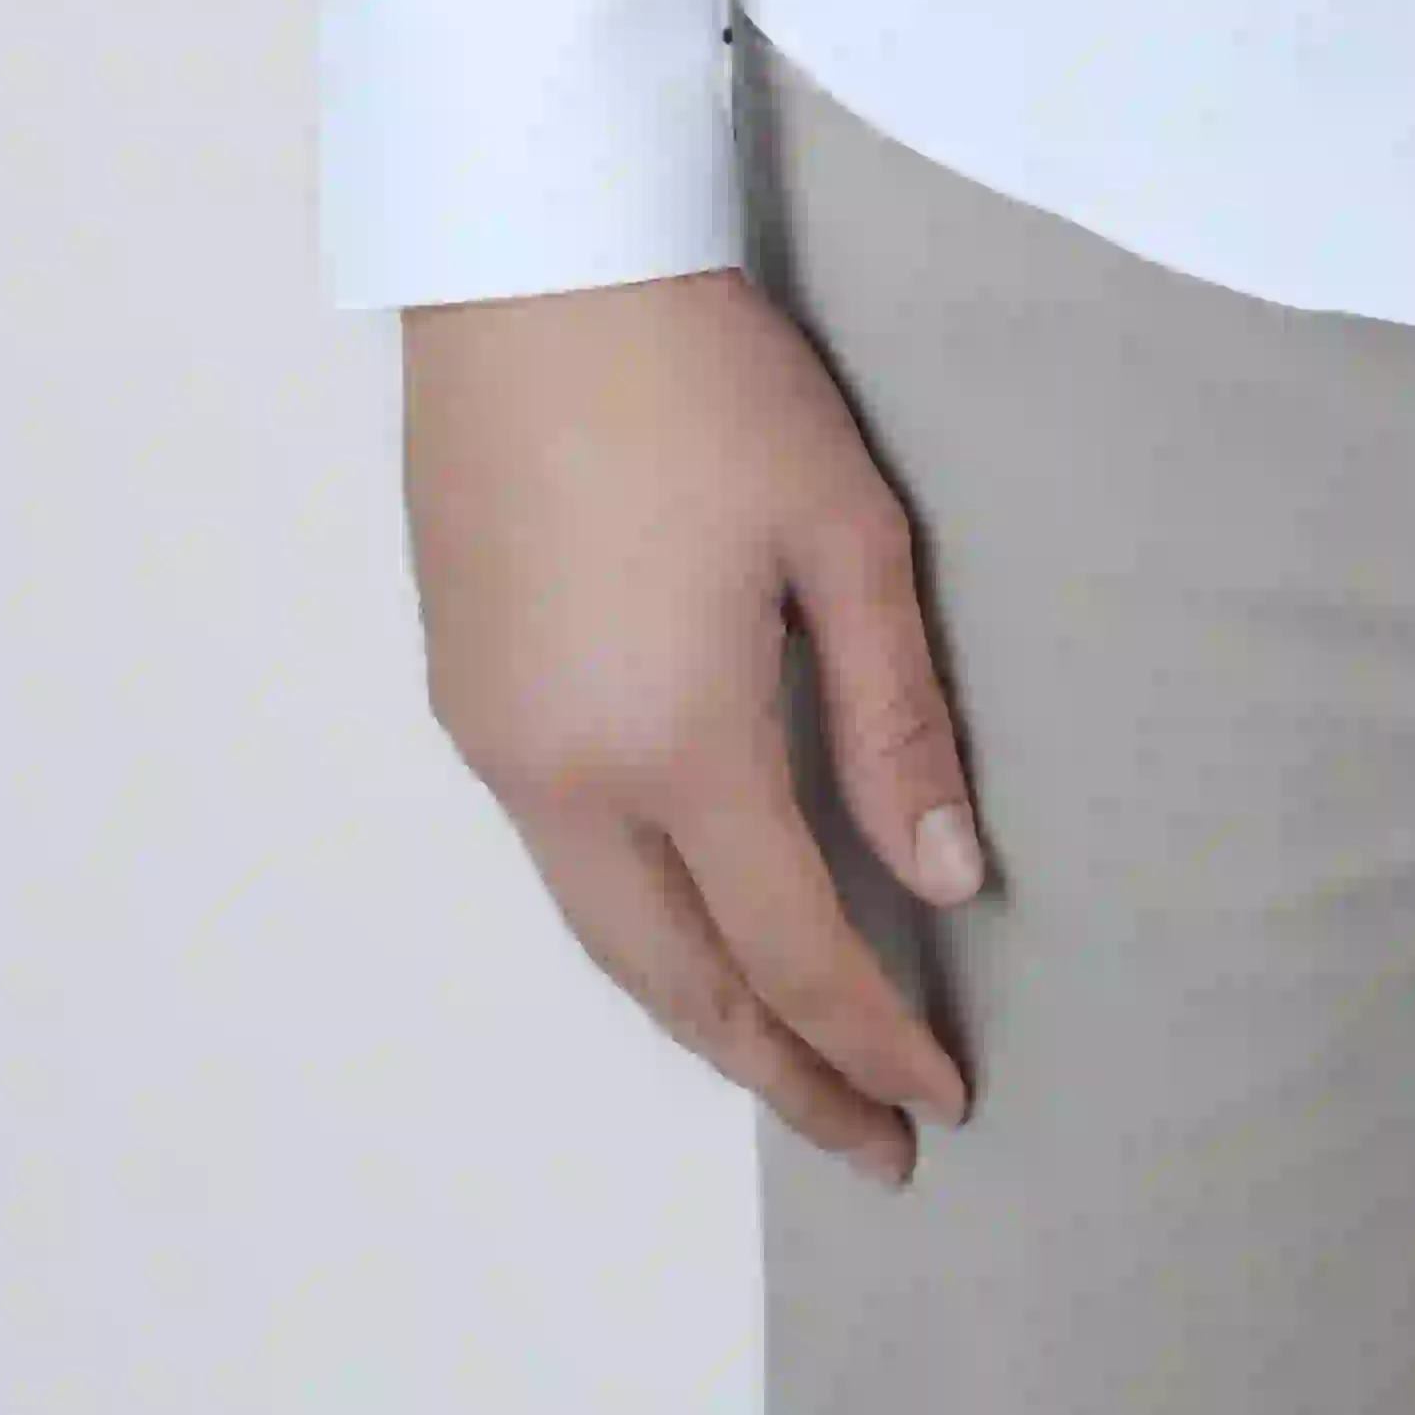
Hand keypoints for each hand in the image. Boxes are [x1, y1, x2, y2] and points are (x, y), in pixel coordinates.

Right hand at [403, 268, 992, 1183]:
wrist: (534, 273)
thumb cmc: (707, 383)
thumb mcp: (842, 535)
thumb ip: (895, 720)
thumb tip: (948, 880)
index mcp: (675, 742)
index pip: (791, 947)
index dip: (870, 1035)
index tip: (941, 1100)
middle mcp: (566, 775)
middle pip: (679, 981)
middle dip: (779, 1073)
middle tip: (870, 1141)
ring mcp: (498, 743)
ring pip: (607, 934)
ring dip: (700, 1011)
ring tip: (790, 1061)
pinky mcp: (466, 696)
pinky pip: (560, 860)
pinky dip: (640, 926)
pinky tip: (691, 924)